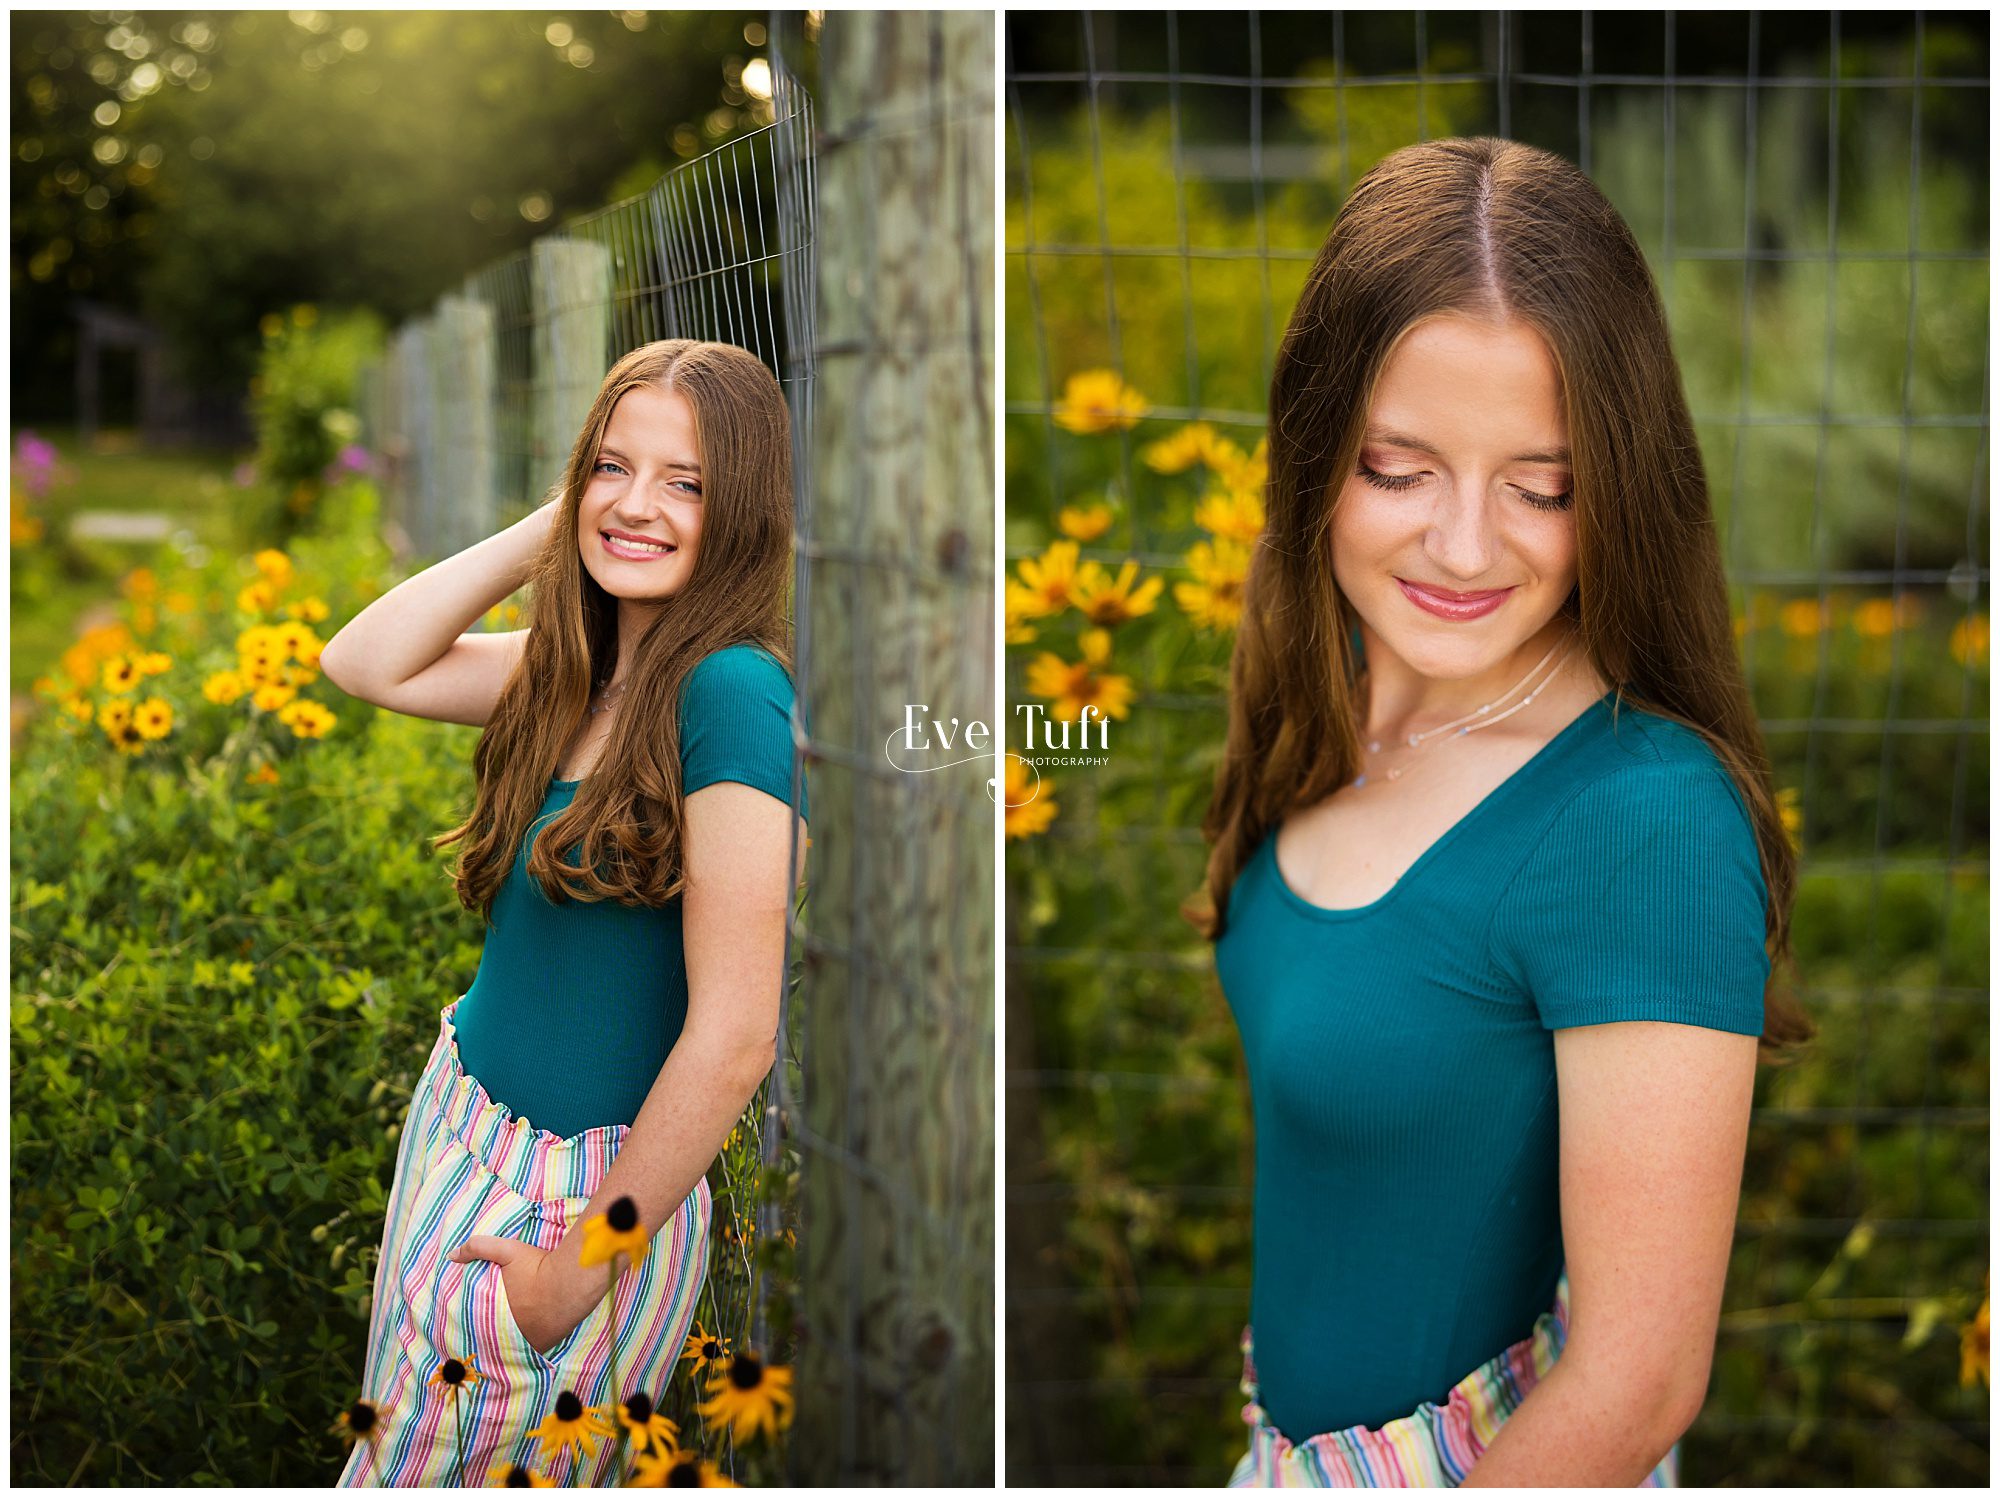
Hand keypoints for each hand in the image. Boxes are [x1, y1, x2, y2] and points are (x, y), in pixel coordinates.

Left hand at [446, 1234, 573, 1354]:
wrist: (570, 1280)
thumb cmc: (537, 1267)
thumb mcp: (506, 1250)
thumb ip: (478, 1248)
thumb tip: (451, 1255)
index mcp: (492, 1316)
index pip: (473, 1326)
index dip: (471, 1323)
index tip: (471, 1319)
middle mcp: (508, 1335)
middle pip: (491, 1339)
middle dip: (488, 1333)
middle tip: (489, 1326)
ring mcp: (527, 1343)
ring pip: (510, 1347)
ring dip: (507, 1341)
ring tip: (504, 1333)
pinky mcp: (545, 1345)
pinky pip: (529, 1350)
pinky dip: (525, 1345)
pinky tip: (526, 1335)